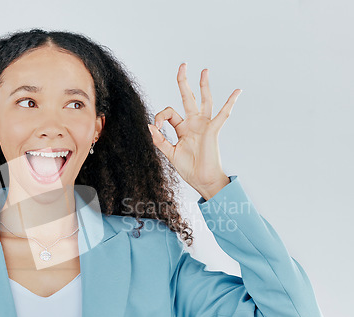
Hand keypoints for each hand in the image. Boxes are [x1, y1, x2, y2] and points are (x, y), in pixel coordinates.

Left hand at [148, 63, 241, 199]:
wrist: (202, 181)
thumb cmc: (189, 169)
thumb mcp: (170, 154)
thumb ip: (160, 140)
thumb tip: (149, 126)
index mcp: (182, 129)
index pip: (169, 113)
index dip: (159, 116)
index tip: (155, 127)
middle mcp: (193, 124)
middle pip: (188, 98)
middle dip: (184, 82)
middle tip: (183, 65)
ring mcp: (204, 125)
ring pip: (204, 101)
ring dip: (204, 86)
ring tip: (204, 71)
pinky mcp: (213, 130)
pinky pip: (223, 114)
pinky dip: (230, 103)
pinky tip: (237, 92)